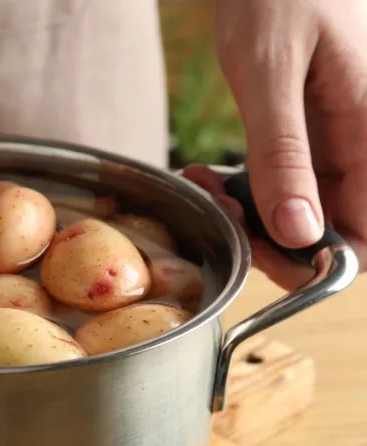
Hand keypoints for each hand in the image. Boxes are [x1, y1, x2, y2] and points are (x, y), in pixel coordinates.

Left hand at [185, 0, 366, 289]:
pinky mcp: (310, 130)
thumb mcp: (268, 72)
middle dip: (274, 239)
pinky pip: (288, 179)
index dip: (320, 261)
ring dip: (252, 215)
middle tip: (222, 212)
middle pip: (337, 229)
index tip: (260, 248)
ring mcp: (338, 136)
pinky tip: (207, 173)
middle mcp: (363, 139)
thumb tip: (301, 234)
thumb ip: (285, 154)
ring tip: (205, 186)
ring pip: (307, 209)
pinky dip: (246, 188)